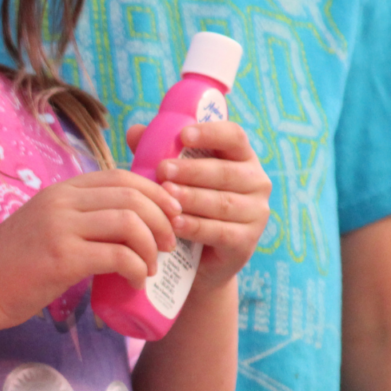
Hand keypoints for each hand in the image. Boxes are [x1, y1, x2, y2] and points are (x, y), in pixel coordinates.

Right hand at [0, 170, 179, 329]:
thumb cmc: (14, 264)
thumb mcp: (46, 225)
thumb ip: (77, 218)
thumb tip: (124, 223)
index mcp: (61, 191)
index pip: (121, 176)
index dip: (155, 193)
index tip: (171, 214)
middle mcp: (62, 202)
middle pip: (131, 197)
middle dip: (161, 220)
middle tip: (168, 245)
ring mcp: (61, 228)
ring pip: (129, 223)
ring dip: (151, 247)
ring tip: (151, 267)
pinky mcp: (62, 259)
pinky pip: (117, 256)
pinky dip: (136, 269)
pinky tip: (135, 282)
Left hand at [127, 121, 269, 293]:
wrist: (198, 259)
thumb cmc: (186, 205)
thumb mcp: (173, 176)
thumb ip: (157, 152)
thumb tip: (134, 131)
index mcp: (241, 157)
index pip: (234, 136)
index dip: (210, 133)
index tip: (183, 135)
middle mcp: (256, 182)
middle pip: (225, 171)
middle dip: (191, 170)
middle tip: (162, 170)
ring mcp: (255, 213)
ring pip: (222, 202)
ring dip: (191, 198)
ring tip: (165, 195)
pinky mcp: (247, 241)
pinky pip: (220, 231)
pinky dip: (195, 227)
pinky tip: (174, 224)